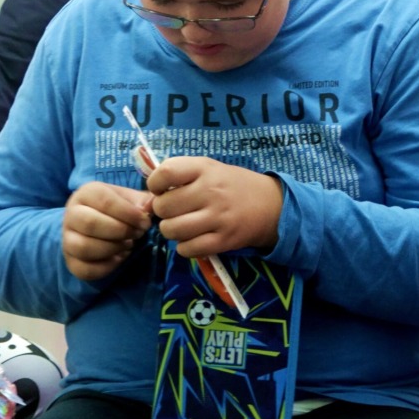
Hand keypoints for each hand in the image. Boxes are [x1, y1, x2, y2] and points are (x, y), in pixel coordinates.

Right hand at [63, 182, 152, 280]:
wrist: (95, 223)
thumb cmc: (118, 208)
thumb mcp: (130, 198)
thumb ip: (142, 201)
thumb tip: (151, 206)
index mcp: (87, 193)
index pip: (105, 201)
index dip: (129, 214)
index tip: (146, 222)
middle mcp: (71, 214)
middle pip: (90, 224)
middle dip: (121, 231)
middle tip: (138, 233)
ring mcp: (67, 239)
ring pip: (84, 247)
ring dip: (113, 248)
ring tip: (129, 243)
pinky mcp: (71, 261)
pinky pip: (85, 269)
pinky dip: (108, 266)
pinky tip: (120, 257)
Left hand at [146, 157, 283, 256]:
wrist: (271, 205)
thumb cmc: (233, 185)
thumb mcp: (210, 169)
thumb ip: (180, 177)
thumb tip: (146, 200)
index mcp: (206, 169)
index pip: (166, 173)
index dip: (155, 184)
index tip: (162, 189)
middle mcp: (211, 191)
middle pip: (164, 206)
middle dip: (163, 211)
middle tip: (174, 211)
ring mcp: (218, 217)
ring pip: (172, 230)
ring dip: (171, 230)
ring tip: (182, 226)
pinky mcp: (224, 240)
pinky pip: (188, 249)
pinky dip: (184, 247)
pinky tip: (193, 239)